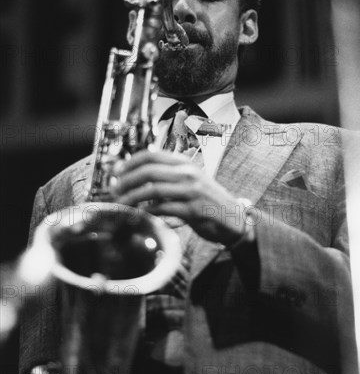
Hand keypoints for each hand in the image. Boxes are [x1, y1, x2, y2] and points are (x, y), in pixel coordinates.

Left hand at [110, 150, 248, 245]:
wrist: (233, 218)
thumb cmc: (207, 200)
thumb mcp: (190, 180)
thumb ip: (168, 174)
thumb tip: (138, 173)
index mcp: (185, 163)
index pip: (152, 155)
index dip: (130, 162)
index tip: (116, 172)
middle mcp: (188, 173)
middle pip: (149, 171)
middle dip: (126, 180)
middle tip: (114, 190)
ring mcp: (191, 191)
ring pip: (152, 190)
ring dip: (132, 198)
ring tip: (121, 204)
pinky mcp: (192, 210)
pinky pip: (162, 209)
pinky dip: (146, 213)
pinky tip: (138, 216)